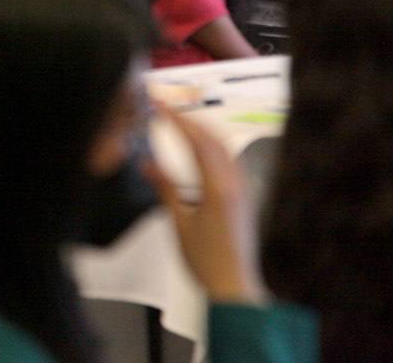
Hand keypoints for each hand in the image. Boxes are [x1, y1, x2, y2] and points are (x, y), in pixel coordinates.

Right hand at [145, 103, 263, 302]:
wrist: (234, 286)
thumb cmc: (207, 261)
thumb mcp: (179, 223)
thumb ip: (164, 188)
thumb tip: (148, 163)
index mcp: (218, 188)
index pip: (197, 141)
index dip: (177, 120)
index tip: (160, 107)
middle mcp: (235, 184)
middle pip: (213, 138)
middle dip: (189, 119)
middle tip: (167, 109)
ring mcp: (243, 189)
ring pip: (224, 147)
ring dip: (202, 131)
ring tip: (180, 124)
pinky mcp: (244, 197)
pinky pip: (229, 161)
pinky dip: (212, 147)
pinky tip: (199, 151)